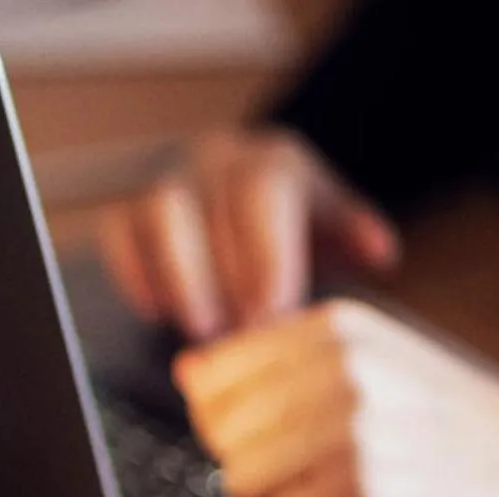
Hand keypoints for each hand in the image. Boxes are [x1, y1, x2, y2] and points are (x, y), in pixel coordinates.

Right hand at [97, 129, 400, 339]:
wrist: (247, 196)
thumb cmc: (291, 221)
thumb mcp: (332, 221)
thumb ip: (352, 233)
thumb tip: (381, 250)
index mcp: (270, 159)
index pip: (259, 194)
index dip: (261, 255)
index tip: (269, 314)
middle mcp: (212, 158)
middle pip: (202, 206)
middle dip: (218, 278)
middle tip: (236, 336)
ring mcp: (165, 180)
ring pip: (156, 214)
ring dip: (177, 278)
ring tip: (201, 330)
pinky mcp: (128, 209)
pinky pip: (117, 232)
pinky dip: (134, 273)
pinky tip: (158, 312)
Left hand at [174, 298, 498, 496]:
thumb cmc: (439, 420)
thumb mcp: (368, 358)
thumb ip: (276, 358)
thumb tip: (188, 370)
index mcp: (336, 326)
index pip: (212, 374)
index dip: (227, 415)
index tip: (273, 425)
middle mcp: (344, 368)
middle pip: (219, 431)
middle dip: (253, 458)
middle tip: (313, 463)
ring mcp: (357, 429)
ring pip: (241, 478)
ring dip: (280, 496)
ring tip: (335, 485)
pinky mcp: (368, 492)